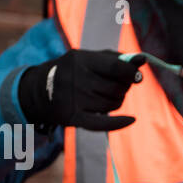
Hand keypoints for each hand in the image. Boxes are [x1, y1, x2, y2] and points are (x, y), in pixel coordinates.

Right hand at [18, 49, 143, 131]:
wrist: (39, 90)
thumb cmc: (72, 71)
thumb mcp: (88, 59)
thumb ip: (115, 58)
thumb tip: (142, 60)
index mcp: (81, 60)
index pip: (115, 67)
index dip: (131, 72)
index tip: (138, 75)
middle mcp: (76, 79)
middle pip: (116, 88)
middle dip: (123, 88)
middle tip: (119, 86)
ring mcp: (74, 99)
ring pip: (112, 105)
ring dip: (116, 101)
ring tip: (106, 96)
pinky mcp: (73, 117)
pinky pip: (103, 124)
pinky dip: (119, 122)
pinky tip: (131, 119)